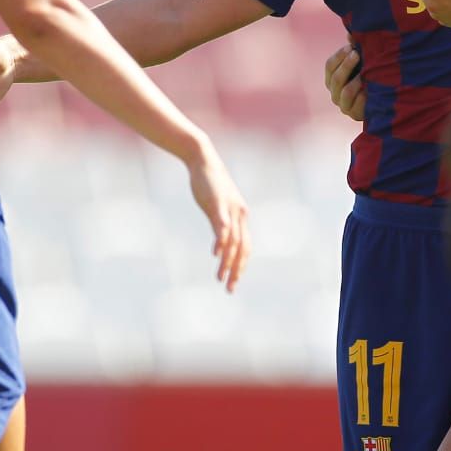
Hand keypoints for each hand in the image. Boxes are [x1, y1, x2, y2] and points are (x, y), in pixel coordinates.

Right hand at [184, 140, 251, 291]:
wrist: (204, 161)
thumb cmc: (211, 185)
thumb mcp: (218, 207)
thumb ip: (222, 225)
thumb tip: (222, 245)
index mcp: (241, 218)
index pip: (246, 248)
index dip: (241, 266)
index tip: (234, 282)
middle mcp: (239, 215)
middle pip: (242, 248)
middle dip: (236, 270)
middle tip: (230, 288)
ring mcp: (230, 209)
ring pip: (233, 240)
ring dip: (227, 261)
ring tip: (221, 276)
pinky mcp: (218, 202)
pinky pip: (222, 223)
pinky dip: (221, 239)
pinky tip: (217, 253)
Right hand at [324, 40, 365, 120]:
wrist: (382, 102)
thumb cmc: (370, 77)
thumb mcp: (363, 63)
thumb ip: (355, 50)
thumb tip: (351, 35)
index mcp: (332, 79)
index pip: (329, 66)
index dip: (339, 56)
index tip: (351, 47)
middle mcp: (335, 93)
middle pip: (336, 78)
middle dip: (347, 65)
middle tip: (358, 54)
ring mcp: (343, 105)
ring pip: (347, 91)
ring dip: (357, 80)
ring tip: (367, 72)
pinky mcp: (354, 115)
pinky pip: (357, 105)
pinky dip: (365, 95)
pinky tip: (372, 88)